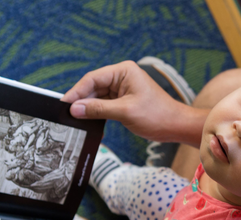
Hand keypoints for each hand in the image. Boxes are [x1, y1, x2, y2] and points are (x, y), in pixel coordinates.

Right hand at [62, 61, 201, 143]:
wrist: (176, 126)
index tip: (63, 104)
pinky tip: (88, 121)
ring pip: (97, 96)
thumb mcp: (125, 112)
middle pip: (93, 87)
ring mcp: (123, 88)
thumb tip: (75, 109)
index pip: (93, 79)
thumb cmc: (157, 116)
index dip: (76, 92)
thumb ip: (98, 109)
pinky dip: (97, 112)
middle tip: (65, 115)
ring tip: (74, 120)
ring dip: (88, 108)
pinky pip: (105, 104)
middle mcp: (122, 76)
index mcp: (124, 71)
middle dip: (81, 101)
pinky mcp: (124, 100)